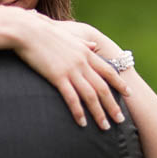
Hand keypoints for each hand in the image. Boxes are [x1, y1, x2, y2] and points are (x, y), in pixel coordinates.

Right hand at [0, 2, 128, 128]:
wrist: (27, 30)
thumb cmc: (44, 31)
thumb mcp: (68, 36)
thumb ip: (83, 43)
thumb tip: (94, 46)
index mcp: (86, 53)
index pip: (109, 71)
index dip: (119, 83)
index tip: (129, 94)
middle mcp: (82, 62)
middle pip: (103, 88)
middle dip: (113, 105)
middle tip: (120, 120)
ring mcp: (71, 70)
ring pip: (90, 95)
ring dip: (99, 113)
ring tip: (105, 127)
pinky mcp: (57, 76)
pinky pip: (71, 98)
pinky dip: (78, 112)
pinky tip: (82, 123)